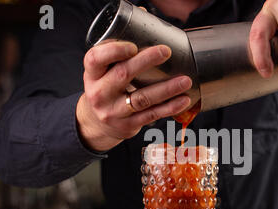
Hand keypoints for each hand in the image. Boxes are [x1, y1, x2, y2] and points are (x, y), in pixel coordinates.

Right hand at [76, 41, 191, 150]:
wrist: (97, 124)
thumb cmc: (106, 88)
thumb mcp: (102, 71)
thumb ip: (119, 49)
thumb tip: (145, 14)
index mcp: (92, 74)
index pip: (96, 59)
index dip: (114, 51)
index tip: (133, 45)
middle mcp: (100, 93)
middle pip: (123, 74)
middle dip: (146, 61)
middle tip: (166, 51)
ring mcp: (114, 111)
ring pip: (142, 98)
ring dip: (166, 89)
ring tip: (185, 80)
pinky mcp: (128, 125)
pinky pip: (152, 115)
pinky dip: (170, 107)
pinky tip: (184, 100)